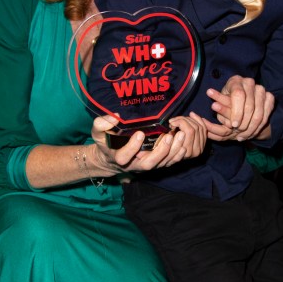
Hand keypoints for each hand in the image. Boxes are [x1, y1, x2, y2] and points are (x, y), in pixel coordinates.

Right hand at [90, 113, 205, 173]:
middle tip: (169, 136)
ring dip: (173, 151)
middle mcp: (135, 164)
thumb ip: (100, 125)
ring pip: (161, 164)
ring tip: (180, 135)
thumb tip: (113, 117)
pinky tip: (184, 145)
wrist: (112, 156)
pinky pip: (168, 163)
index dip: (132, 148)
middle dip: (161, 152)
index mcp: (119, 157)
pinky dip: (177, 156)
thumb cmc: (105, 142)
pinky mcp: (156, 163)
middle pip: (149, 164)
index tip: (139, 133)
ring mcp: (147, 164)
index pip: (124, 157)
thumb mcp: (98, 133)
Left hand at [205, 76, 274, 141]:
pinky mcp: (270, 97)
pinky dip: (258, 127)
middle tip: (238, 133)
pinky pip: (266, 115)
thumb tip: (214, 106)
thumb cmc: (227, 101)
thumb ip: (219, 105)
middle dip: (243, 122)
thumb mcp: (220, 103)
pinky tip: (251, 134)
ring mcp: (261, 89)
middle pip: (250, 106)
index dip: (236, 111)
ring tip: (242, 136)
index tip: (232, 125)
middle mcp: (249, 82)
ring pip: (259, 113)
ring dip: (251, 128)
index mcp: (235, 81)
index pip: (239, 95)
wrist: (241, 100)